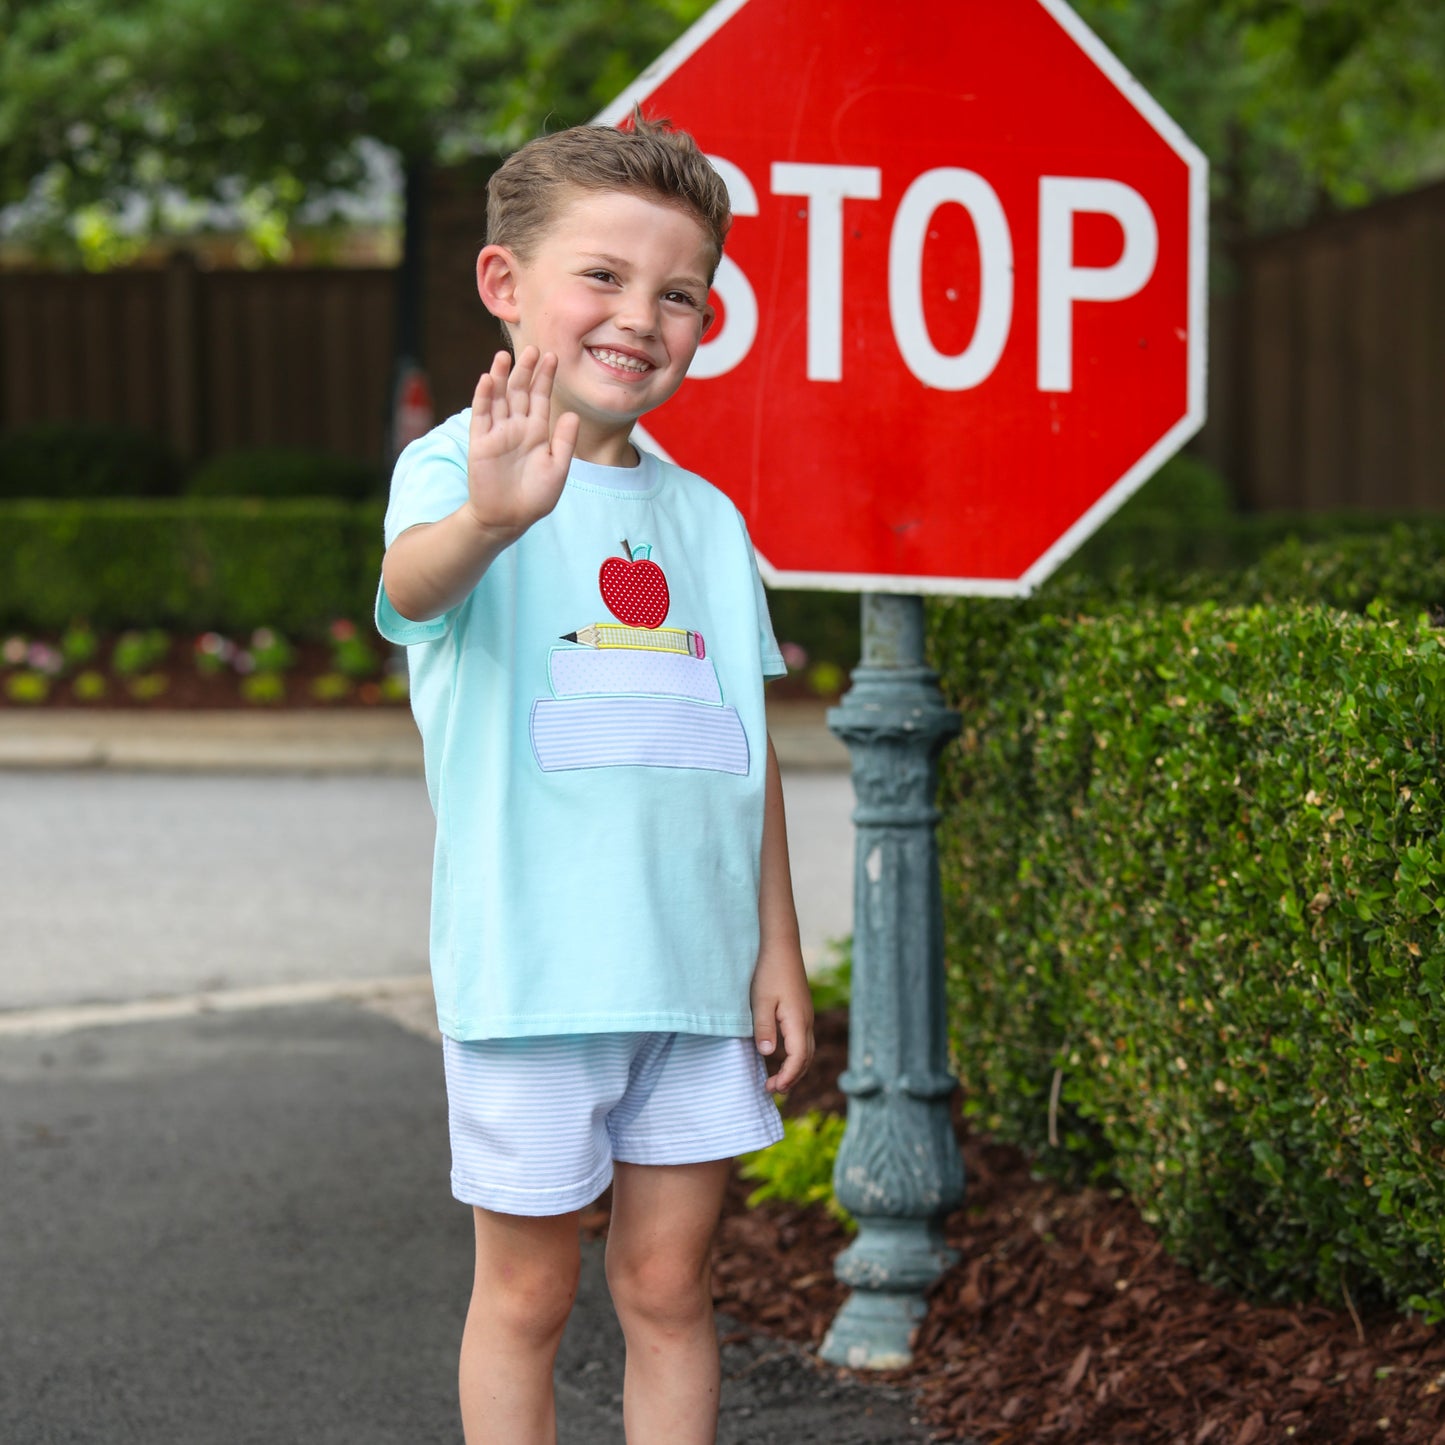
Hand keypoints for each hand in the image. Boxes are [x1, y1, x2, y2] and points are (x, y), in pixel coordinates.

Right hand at [465, 346, 579, 542]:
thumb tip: (572, 414)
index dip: (545, 377)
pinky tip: (488, 378)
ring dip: (502, 377)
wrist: (508, 518)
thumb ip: (564, 442)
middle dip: (526, 370)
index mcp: (537, 432)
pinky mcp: (480, 441)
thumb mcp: (557, 469)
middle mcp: (517, 427)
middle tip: (532, 348)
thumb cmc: (535, 497)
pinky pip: (482, 414)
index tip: (552, 357)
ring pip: (499, 397)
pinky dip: (484, 396)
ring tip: (506, 355)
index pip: (541, 398)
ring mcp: (498, 432)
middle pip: (520, 391)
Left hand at [751, 944, 814, 1094]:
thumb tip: (767, 1054)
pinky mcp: (801, 1010)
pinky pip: (803, 1039)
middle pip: (806, 1058)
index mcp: (798, 1021)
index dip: (788, 1076)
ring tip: (778, 1080)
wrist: (781, 945)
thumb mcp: (760, 1000)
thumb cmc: (768, 971)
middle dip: (793, 1077)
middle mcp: (806, 1021)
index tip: (775, 1088)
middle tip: (773, 1090)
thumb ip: (764, 1027)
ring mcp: (805, 1015)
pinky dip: (795, 1055)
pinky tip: (781, 1056)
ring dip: (795, 1068)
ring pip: (806, 1049)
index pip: (798, 1058)